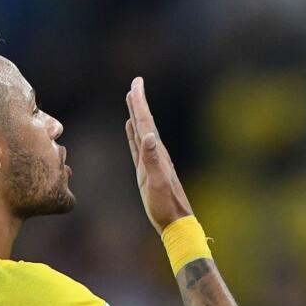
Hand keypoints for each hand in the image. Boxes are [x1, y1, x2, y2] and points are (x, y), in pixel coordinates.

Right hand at [125, 77, 192, 234]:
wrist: (174, 222)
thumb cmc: (166, 205)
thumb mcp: (157, 182)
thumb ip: (152, 159)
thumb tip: (148, 135)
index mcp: (157, 152)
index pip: (146, 123)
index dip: (139, 103)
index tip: (135, 85)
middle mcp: (155, 153)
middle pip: (144, 122)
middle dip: (139, 103)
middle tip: (135, 83)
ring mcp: (150, 161)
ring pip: (141, 131)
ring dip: (136, 115)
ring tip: (132, 100)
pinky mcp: (145, 171)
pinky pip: (137, 146)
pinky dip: (133, 135)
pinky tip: (131, 128)